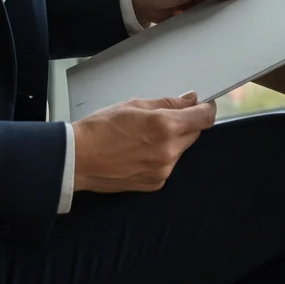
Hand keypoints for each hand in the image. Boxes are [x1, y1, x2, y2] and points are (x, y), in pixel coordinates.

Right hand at [72, 92, 216, 192]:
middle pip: (194, 133)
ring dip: (172, 140)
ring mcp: (163, 170)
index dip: (206, 109)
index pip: (204, 118)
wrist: (78, 158)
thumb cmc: (101, 128)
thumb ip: (169, 103)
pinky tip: (140, 150)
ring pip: (180, 149)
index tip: (203, 105)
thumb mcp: (136, 105)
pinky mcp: (155, 183)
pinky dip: (161, 156)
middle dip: (186, 123)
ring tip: (144, 136)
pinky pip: (168, 165)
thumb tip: (191, 100)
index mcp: (165, 126)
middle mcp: (168, 151)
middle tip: (164, 117)